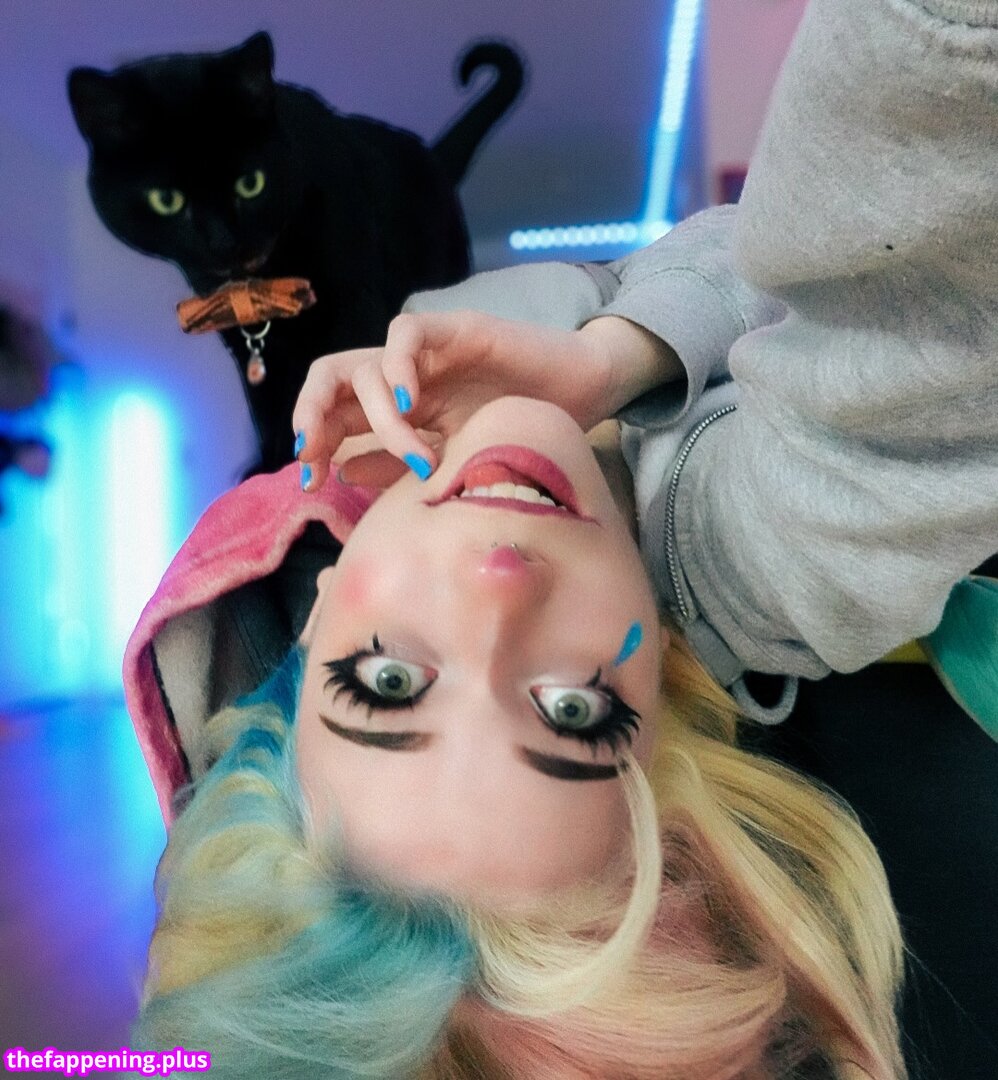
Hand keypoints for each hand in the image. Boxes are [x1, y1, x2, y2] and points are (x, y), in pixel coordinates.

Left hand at [292, 309, 615, 489]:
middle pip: (330, 377)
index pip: (335, 412)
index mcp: (399, 408)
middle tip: (313, 454)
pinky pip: (405, 332)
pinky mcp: (455, 328)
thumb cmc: (523, 431)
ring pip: (366, 366)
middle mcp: (404, 377)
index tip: (312, 481)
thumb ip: (402, 465)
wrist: (584, 397)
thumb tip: (344, 468)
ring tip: (418, 457)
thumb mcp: (455, 460)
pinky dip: (396, 367)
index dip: (314, 441)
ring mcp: (427, 353)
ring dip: (380, 419)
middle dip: (310, 413)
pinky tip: (410, 404)